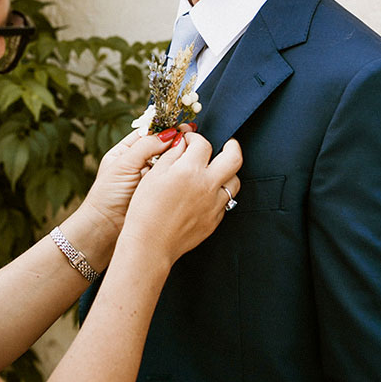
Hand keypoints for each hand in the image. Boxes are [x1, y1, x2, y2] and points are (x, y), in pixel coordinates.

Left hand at [81, 126, 186, 235]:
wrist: (105, 227)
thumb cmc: (107, 195)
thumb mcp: (124, 165)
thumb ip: (145, 147)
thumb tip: (168, 134)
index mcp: (125, 151)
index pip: (147, 133)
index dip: (163, 128)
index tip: (179, 126)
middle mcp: (138, 162)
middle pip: (159, 146)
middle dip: (173, 141)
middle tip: (190, 135)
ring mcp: (148, 177)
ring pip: (167, 161)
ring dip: (177, 155)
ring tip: (191, 149)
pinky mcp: (157, 191)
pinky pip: (170, 177)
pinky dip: (178, 171)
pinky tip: (187, 167)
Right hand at [122, 133, 241, 265]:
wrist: (151, 244)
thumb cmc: (146, 210)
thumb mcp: (154, 175)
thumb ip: (171, 154)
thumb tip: (182, 142)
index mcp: (189, 170)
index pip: (203, 143)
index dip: (195, 137)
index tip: (189, 140)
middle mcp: (207, 185)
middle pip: (234, 158)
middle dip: (232, 145)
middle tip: (228, 143)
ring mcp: (214, 204)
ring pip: (235, 181)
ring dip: (229, 171)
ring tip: (219, 168)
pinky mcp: (215, 219)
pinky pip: (226, 201)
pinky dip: (221, 192)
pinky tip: (208, 192)